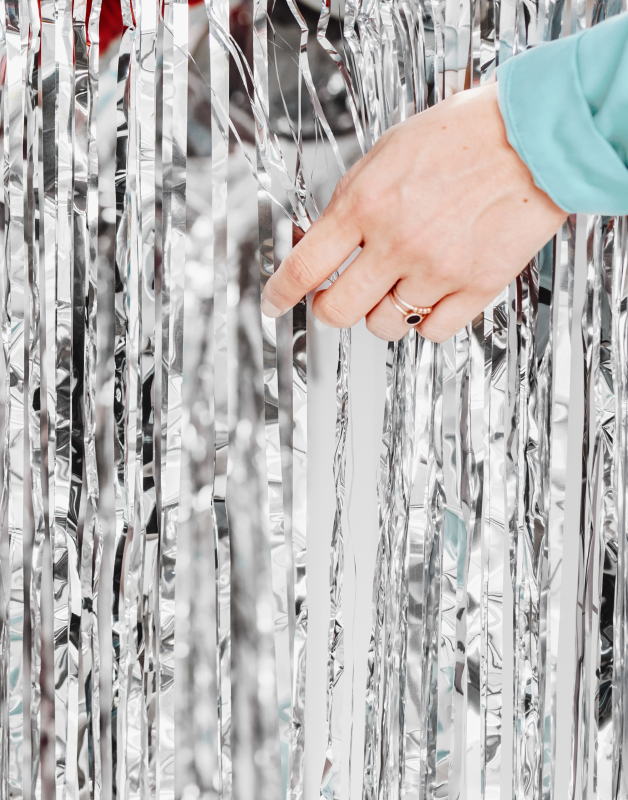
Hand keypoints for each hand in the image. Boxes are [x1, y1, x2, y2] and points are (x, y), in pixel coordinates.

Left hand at [261, 82, 567, 341]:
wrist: (533, 137)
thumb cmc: (461, 136)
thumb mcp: (385, 154)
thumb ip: (350, 203)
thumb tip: (319, 242)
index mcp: (366, 203)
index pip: (303, 267)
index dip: (280, 294)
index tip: (273, 304)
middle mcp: (396, 242)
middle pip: (337, 311)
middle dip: (330, 309)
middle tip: (339, 298)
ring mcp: (436, 270)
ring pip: (384, 327)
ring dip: (382, 313)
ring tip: (399, 287)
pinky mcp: (475, 288)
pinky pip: (432, 332)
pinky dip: (426, 320)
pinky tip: (432, 295)